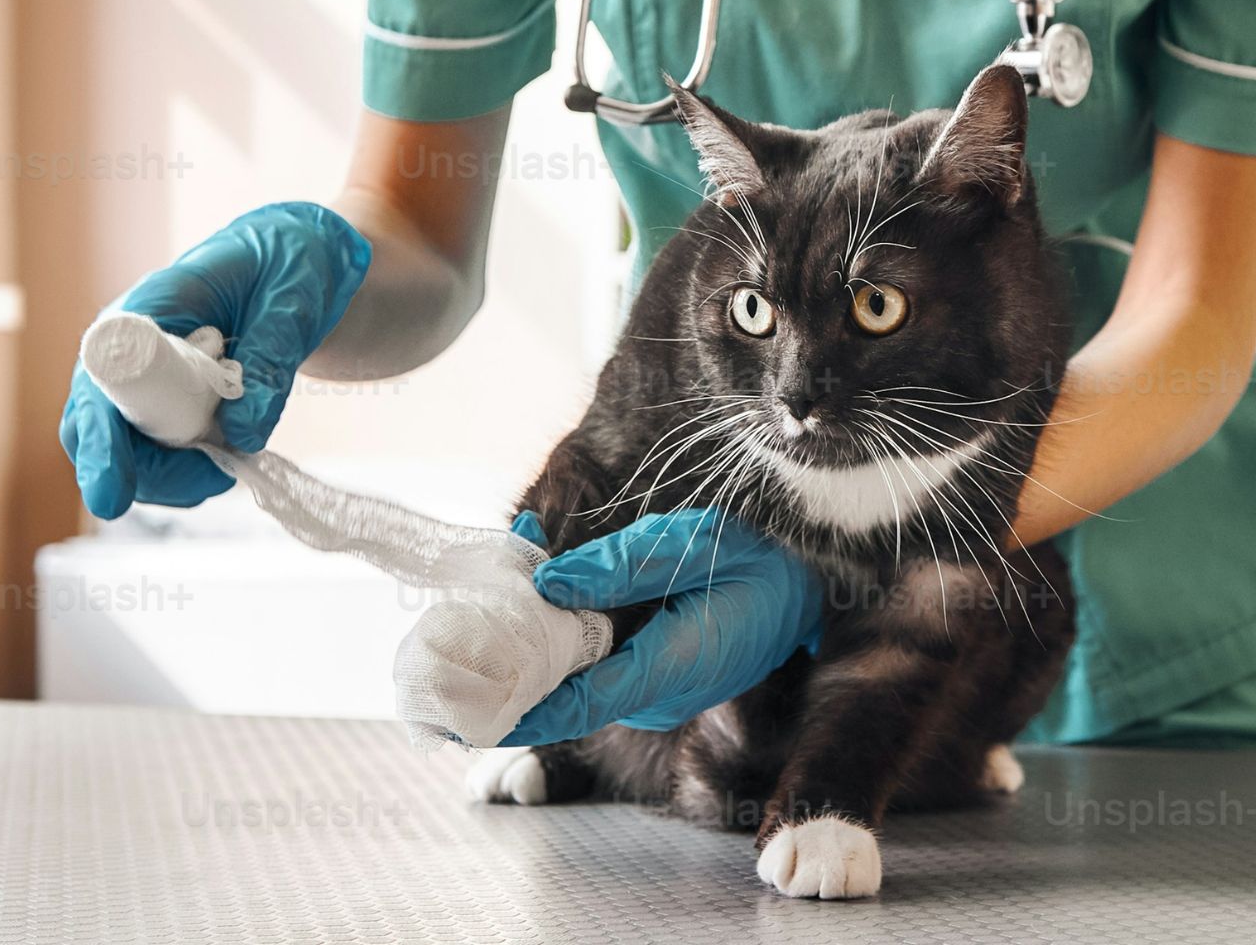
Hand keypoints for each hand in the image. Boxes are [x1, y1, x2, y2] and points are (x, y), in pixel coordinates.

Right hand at [59, 202, 370, 517]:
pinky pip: (157, 450)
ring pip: (127, 449)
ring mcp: (143, 375)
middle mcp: (130, 345)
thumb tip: (242, 432)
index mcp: (150, 306)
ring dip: (172, 475)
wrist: (300, 259)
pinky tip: (227, 458)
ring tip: (229, 464)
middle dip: (140, 472)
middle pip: (98, 426)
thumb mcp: (293, 295)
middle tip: (210, 480)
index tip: (112, 490)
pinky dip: (188, 468)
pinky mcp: (167, 397)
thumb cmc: (290, 259)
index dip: (103, 438)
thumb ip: (270, 356)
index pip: (102, 379)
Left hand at [500, 509, 824, 745]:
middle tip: (447, 654)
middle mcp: (656, 694)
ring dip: (533, 652)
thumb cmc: (761, 562)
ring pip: (579, 681)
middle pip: (568, 694)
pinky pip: (596, 669)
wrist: (808, 590)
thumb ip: (622, 564)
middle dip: (509, 674)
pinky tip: (531, 604)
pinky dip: (559, 644)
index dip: (520, 710)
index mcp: (671, 668)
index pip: (580, 704)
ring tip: (479, 614)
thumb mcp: (696, 543)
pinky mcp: (653, 680)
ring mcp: (655, 692)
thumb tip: (547, 582)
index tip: (468, 711)